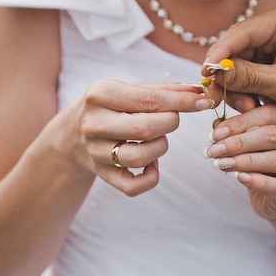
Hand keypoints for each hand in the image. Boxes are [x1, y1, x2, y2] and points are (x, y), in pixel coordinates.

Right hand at [69, 80, 211, 195]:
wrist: (71, 134)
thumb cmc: (110, 106)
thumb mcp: (127, 89)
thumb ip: (163, 90)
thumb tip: (198, 92)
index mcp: (101, 94)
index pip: (149, 100)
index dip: (182, 102)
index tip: (204, 101)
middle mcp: (94, 123)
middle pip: (146, 128)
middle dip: (171, 123)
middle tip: (172, 119)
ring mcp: (96, 152)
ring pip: (140, 157)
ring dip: (161, 147)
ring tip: (158, 138)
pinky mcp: (101, 174)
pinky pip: (133, 186)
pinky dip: (151, 177)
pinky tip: (151, 163)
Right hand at [202, 4, 275, 122]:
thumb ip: (251, 77)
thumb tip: (217, 71)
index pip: (241, 32)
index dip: (220, 52)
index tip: (206, 73)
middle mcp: (271, 29)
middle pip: (232, 49)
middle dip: (225, 76)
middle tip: (216, 100)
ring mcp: (265, 47)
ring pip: (233, 66)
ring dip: (233, 89)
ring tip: (246, 108)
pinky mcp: (262, 64)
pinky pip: (240, 76)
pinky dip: (241, 93)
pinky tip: (250, 106)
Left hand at [203, 103, 275, 219]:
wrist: (273, 194)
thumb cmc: (260, 157)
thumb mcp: (250, 135)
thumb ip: (238, 121)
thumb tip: (219, 113)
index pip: (270, 113)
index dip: (240, 123)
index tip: (215, 134)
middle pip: (273, 136)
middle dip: (239, 143)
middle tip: (213, 150)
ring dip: (245, 161)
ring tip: (221, 163)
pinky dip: (257, 182)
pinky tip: (239, 178)